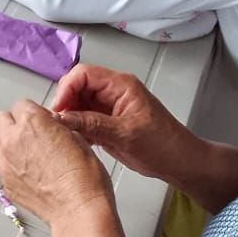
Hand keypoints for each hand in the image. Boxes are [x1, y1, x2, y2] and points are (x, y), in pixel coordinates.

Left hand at [0, 97, 110, 225]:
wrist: (78, 209)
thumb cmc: (84, 178)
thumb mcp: (78, 139)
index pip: (22, 104)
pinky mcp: (5, 182)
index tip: (41, 120)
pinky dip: (8, 164)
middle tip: (30, 134)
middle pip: (1, 119)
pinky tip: (25, 171)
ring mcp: (5, 162)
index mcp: (32, 122)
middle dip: (15, 123)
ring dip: (5, 142)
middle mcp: (13, 139)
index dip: (34, 112)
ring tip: (24, 152)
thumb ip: (58, 127)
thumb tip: (52, 127)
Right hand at [51, 63, 193, 181]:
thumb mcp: (125, 134)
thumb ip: (92, 124)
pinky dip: (76, 127)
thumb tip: (62, 117)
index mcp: (121, 85)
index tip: (59, 110)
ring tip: (67, 133)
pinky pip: (84, 118)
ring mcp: (109, 107)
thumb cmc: (163, 144)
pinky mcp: (107, 122)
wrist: (179, 162)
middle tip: (59, 124)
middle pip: (77, 87)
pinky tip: (77, 139)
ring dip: (69, 117)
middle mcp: (113, 92)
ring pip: (78, 103)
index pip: (83, 74)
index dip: (66, 89)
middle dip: (65, 103)